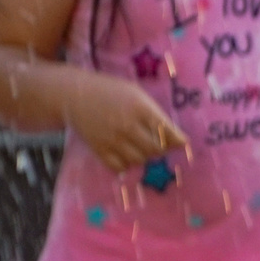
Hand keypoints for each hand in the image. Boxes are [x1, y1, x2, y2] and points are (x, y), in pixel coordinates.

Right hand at [70, 81, 189, 173]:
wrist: (76, 95)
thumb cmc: (112, 93)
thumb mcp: (137, 94)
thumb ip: (155, 114)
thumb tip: (175, 137)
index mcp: (140, 108)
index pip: (166, 131)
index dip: (178, 141)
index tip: (182, 143)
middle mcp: (127, 126)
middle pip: (155, 149)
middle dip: (162, 149)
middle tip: (159, 143)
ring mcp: (112, 139)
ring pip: (139, 160)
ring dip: (145, 156)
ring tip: (142, 146)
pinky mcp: (99, 149)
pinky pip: (119, 167)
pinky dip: (127, 164)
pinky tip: (126, 154)